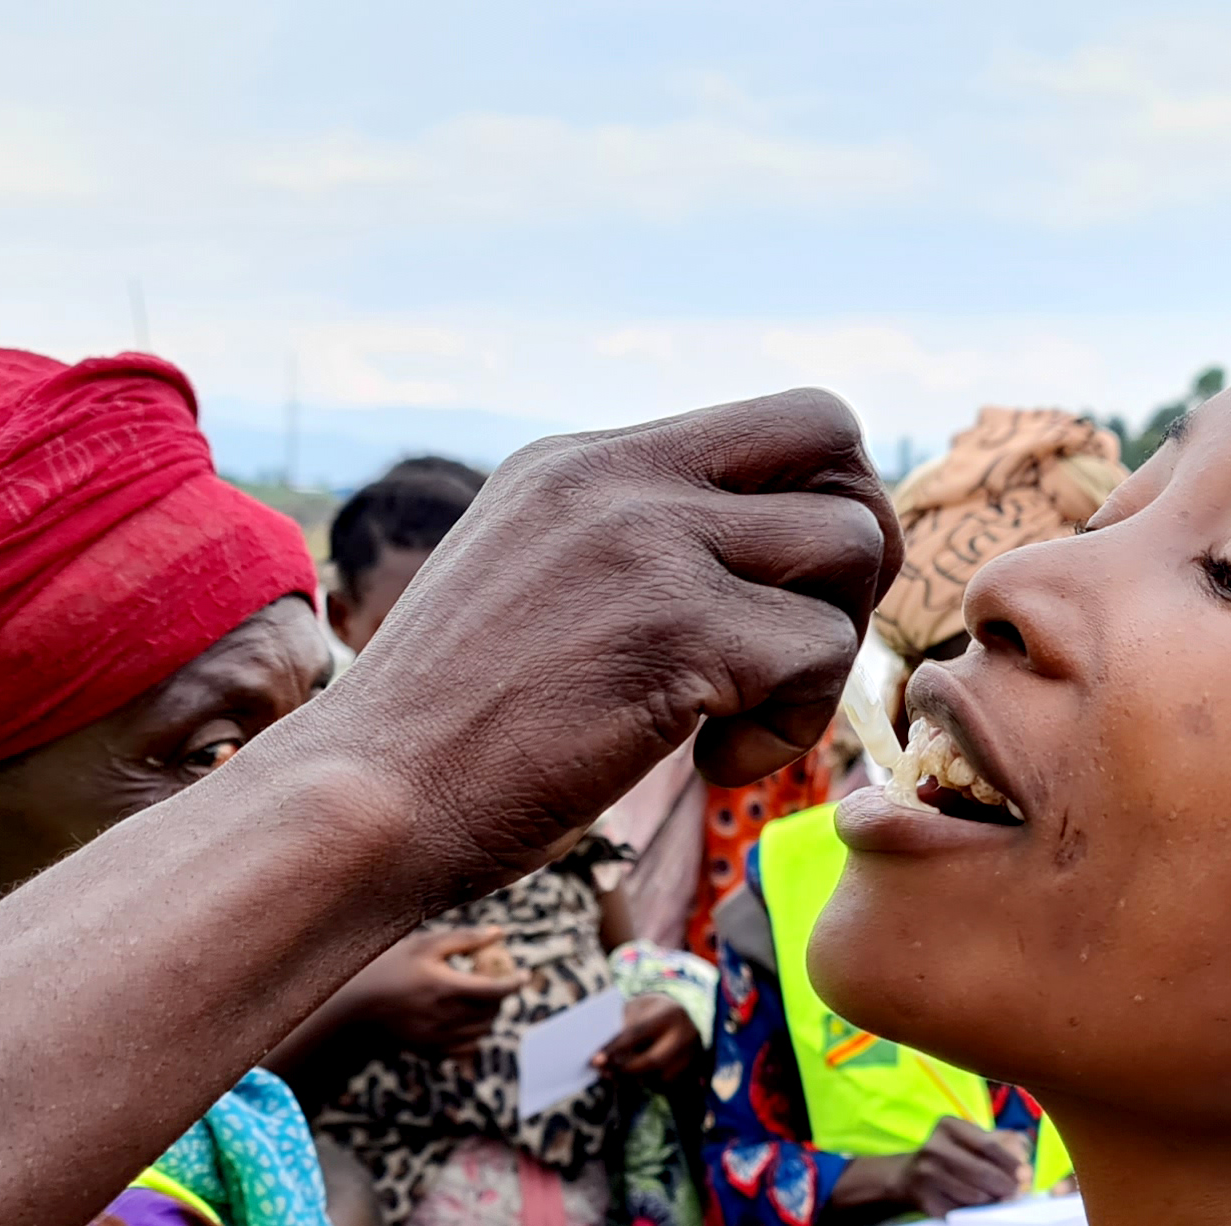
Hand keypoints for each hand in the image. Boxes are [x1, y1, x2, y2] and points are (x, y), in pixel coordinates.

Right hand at [313, 387, 905, 904]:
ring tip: (740, 718)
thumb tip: (748, 551)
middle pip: (838, 441)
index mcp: (586, 460)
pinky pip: (822, 655)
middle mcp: (621, 477)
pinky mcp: (679, 633)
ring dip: (826, 653)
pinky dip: (789, 731)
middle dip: (863, 548)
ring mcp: (652, 546)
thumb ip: (627, 548)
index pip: (784, 419)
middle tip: (805, 645)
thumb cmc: (450, 729)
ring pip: (850, 550)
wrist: (366, 800)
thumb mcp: (530, 584)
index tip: (794, 595)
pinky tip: (711, 761)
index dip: (829, 502)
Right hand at [341, 927, 524, 1050]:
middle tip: (497, 982)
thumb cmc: (387, 967)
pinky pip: (466, 1049)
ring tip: (480, 999)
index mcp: (445, 987)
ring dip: (489, 1016)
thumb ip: (464, 939)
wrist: (351, 1006)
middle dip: (501, 997)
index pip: (496, 989)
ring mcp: (437, 1038)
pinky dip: (474, 1036)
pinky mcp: (429, 1051)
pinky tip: (465, 1020)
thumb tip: (500, 933)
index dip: (516, 981)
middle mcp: (444, 1016)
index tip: (524, 974)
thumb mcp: (423, 945)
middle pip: (492, 1011)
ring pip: (482, 1032)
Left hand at [592, 993, 700, 1086]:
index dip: (614, 1048)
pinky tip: (632, 1076)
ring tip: (613, 1075)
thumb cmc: (652, 1011)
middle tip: (602, 1072)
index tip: (594, 1060)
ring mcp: (692, 1056)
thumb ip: (622, 1024)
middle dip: (623, 1070)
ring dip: (633, 1079)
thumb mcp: (639, 1008)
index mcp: (670, 1014)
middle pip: (651, 1061)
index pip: (637, 1034)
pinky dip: (646, 1083)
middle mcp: (685, 1036)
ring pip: (658, 1078)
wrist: (684, 1015)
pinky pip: (665, 1084)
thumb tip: (601, 1049)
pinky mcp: (692, 1071)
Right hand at [882, 1117, 1032, 1217]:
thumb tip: (1026, 1165)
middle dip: (1006, 1185)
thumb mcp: (973, 1139)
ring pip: (974, 1195)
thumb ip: (1004, 1143)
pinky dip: (977, 1212)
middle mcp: (934, 1148)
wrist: (907, 1177)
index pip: (987, 1145)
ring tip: (1001, 1199)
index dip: (1010, 1162)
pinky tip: (981, 1208)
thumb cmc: (951, 1156)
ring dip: (994, 1201)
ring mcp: (926, 1176)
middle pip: (981, 1172)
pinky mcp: (926, 1201)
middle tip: (1018, 1192)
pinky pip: (962, 1211)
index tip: (1025, 1174)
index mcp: (948, 1126)